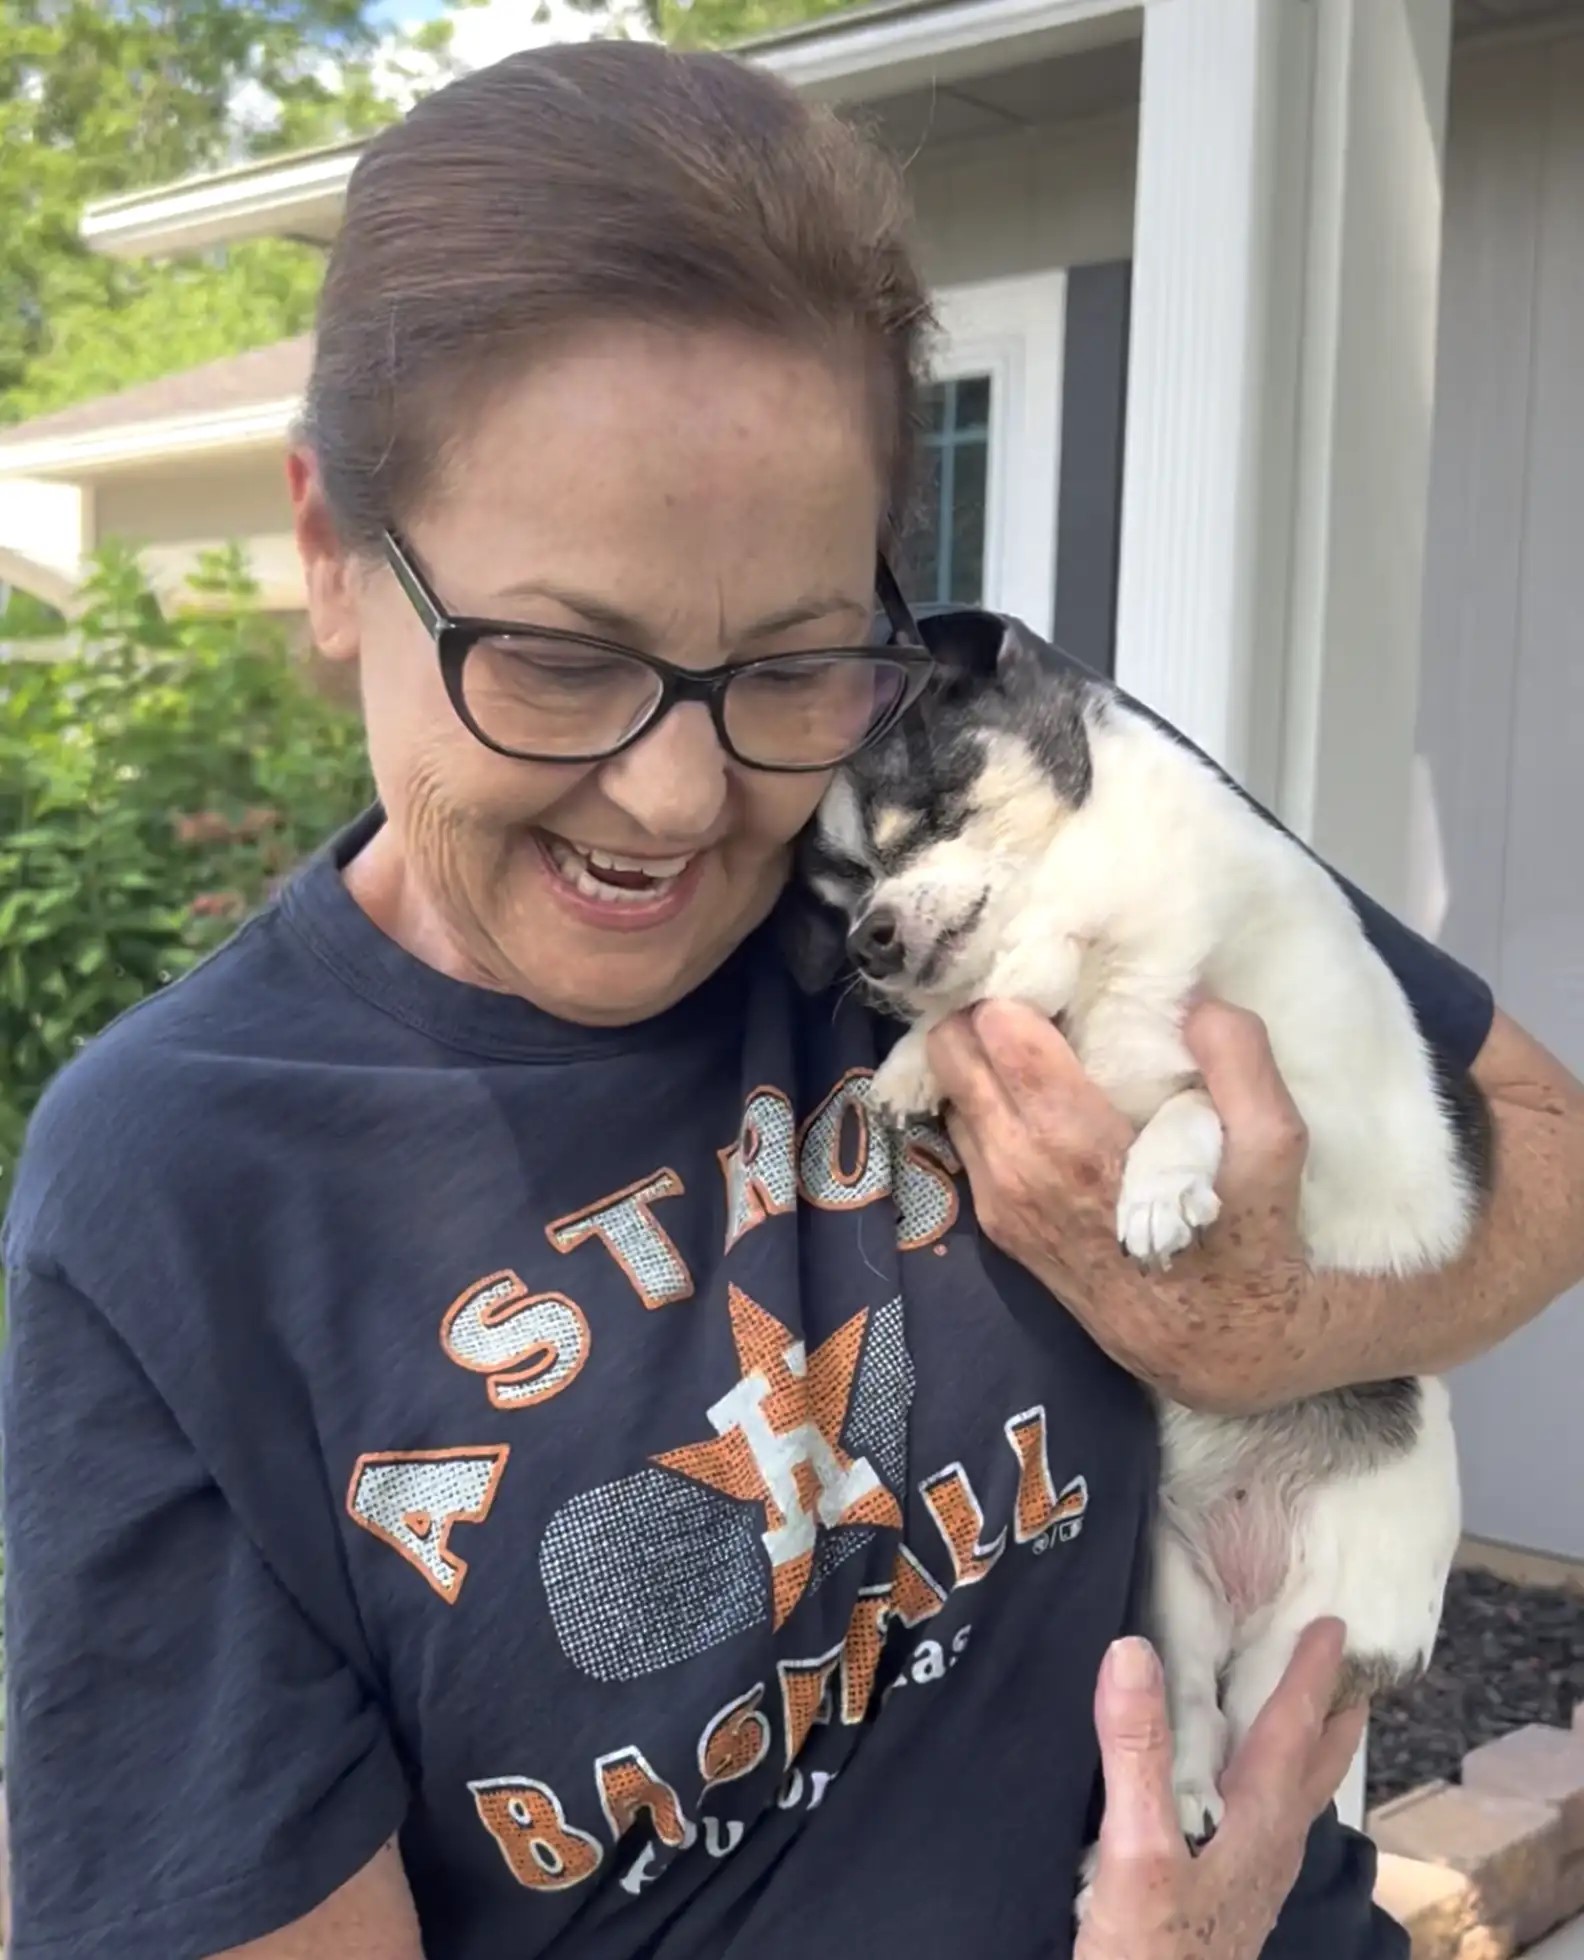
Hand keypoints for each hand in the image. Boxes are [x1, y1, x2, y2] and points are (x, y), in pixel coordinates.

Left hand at [927, 999, 1315, 1409]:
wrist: (1218, 1345)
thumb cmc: (1249, 1238)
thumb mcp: (1276, 1144)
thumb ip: (1240, 1058)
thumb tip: (1194, 997)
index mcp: (1073, 1142)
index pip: (997, 1030)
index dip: (1017, 982)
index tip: (1052, 963)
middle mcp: (1017, 1168)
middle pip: (951, 1051)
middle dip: (978, 1008)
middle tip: (1027, 987)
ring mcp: (997, 1198)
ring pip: (948, 1090)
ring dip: (974, 1054)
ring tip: (1027, 1033)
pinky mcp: (995, 1221)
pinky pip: (963, 1133)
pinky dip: (980, 1098)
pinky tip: (1027, 1087)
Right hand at [1076, 1622, 1366, 1959]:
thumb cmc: (1150, 1954)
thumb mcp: (1134, 1849)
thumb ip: (1137, 1750)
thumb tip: (1134, 1649)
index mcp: (1255, 1822)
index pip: (1291, 1730)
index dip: (1311, 1673)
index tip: (1333, 1624)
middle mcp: (1266, 1848)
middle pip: (1313, 1768)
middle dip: (1332, 1715)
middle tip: (1347, 1668)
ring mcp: (1250, 1880)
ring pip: (1293, 1798)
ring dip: (1304, 1750)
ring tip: (1302, 1717)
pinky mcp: (1227, 1900)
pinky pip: (1264, 1821)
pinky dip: (1267, 1783)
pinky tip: (1239, 1793)